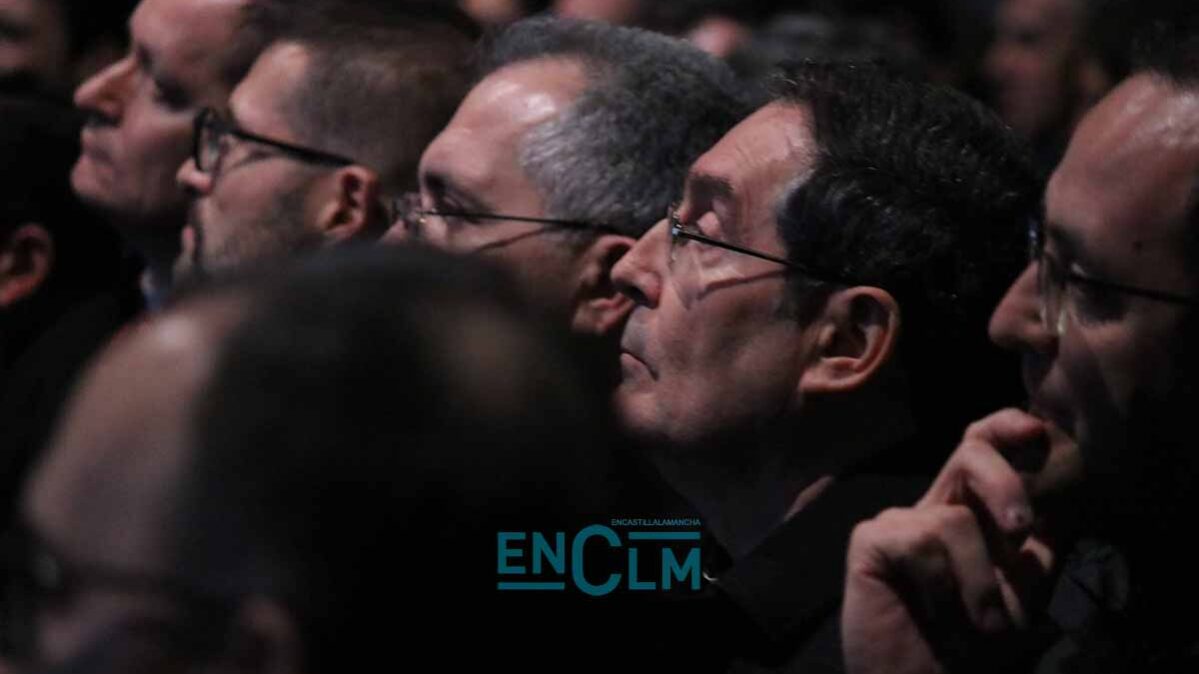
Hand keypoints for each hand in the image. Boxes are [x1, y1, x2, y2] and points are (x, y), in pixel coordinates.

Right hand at [842, 409, 1061, 673]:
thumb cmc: (970, 652)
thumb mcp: (1021, 604)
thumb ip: (1036, 561)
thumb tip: (1062, 515)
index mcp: (970, 517)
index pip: (983, 451)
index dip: (1005, 428)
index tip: (1036, 432)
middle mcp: (933, 511)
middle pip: (968, 454)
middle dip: (1004, 482)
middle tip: (1021, 528)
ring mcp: (899, 523)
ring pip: (954, 519)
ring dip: (980, 585)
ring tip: (976, 628)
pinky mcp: (870, 541)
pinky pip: (919, 540)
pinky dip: (941, 586)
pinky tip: (934, 613)